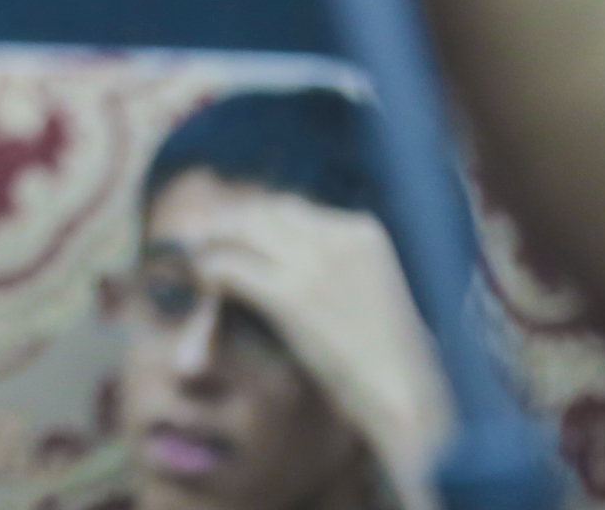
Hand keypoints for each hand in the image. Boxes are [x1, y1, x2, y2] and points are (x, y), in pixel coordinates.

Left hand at [185, 186, 454, 509]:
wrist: (406, 397)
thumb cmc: (389, 356)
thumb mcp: (370, 288)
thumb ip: (333, 262)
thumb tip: (279, 253)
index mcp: (363, 231)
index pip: (292, 208)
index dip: (255, 219)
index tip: (233, 230)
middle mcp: (337, 237)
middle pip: (262, 212)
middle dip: (228, 223)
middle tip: (202, 237)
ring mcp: (313, 264)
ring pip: (241, 229)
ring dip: (213, 240)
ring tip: (198, 255)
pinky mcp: (290, 296)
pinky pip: (231, 266)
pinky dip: (210, 270)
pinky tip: (203, 281)